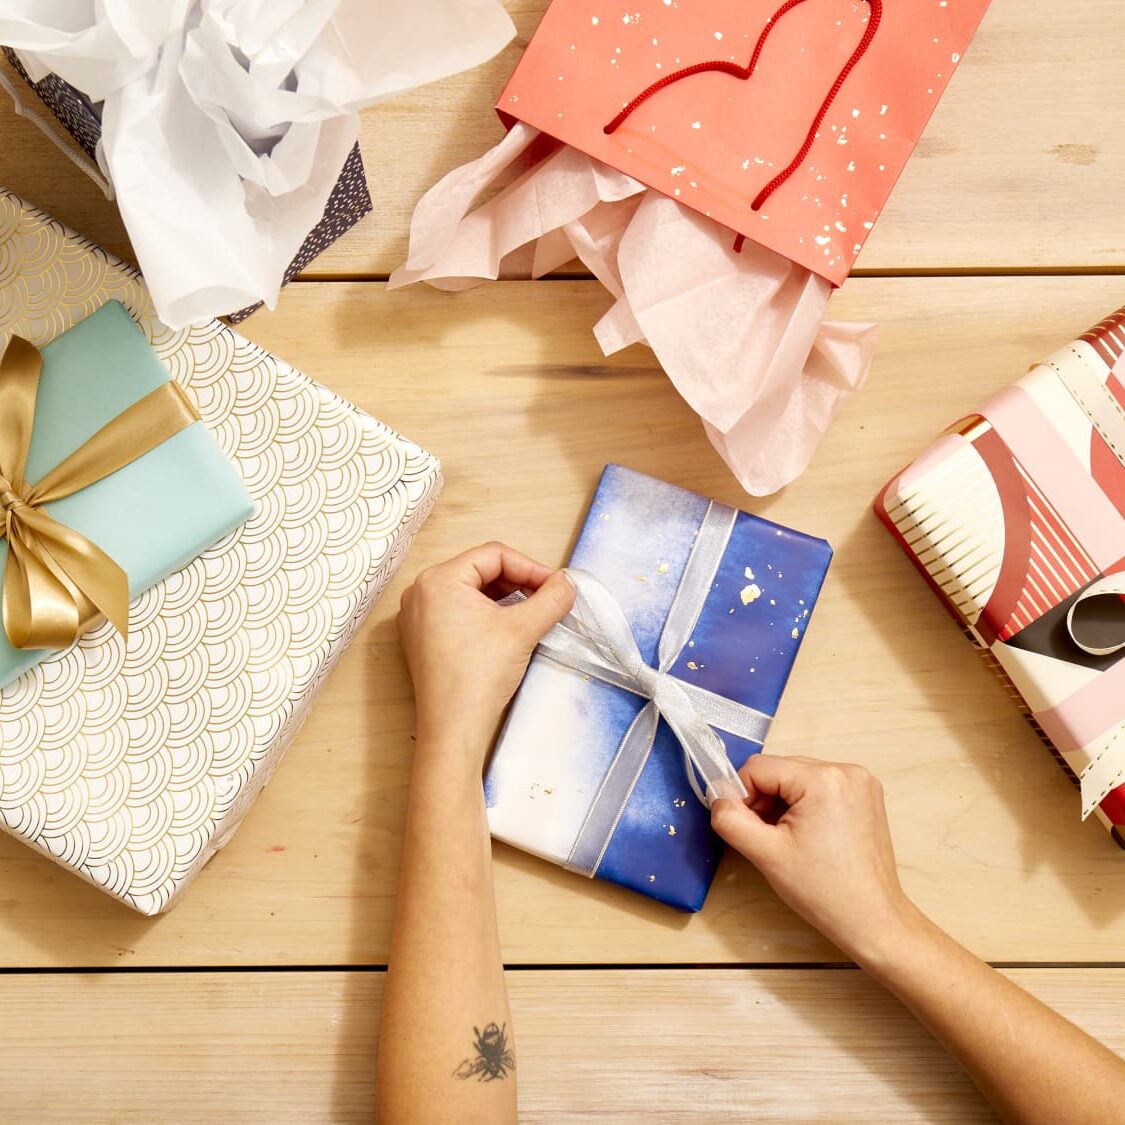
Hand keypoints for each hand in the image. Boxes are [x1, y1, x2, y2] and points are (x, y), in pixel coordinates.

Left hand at [398, 542, 574, 765]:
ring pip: (471, 592)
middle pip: (481, 571)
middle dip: (518, 584)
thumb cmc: (477, 678)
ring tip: (531, 617)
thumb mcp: (523, 629)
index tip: (555, 587)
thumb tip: (567, 584)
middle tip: (547, 600)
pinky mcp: (422, 639)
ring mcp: (418, 618)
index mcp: (438, 580)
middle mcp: (420, 593)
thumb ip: (551, 599)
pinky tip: (508, 632)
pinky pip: (459, 613)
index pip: (494, 555)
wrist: (454, 729)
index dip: (531, 568)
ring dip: (505, 600)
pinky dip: (486, 616)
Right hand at [710, 755, 918, 963]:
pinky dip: (804, 805)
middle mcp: (846, 771)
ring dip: (782, 802)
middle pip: (779, 770)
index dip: (741, 795)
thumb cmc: (825, 891)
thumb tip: (717, 796)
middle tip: (765, 837)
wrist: (872, 920)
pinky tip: (806, 835)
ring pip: (797, 778)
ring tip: (787, 839)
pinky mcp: (865, 795)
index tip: (744, 827)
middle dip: (763, 799)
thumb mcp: (765, 854)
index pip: (758, 768)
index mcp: (823, 779)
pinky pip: (819, 786)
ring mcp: (860, 782)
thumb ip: (730, 819)